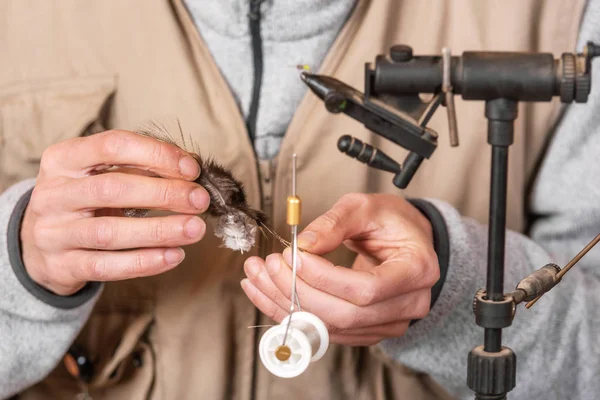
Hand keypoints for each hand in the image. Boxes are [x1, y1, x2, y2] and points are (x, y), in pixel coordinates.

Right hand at [20, 130, 209, 295]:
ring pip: (110, 232)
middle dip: (164, 193)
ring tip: (195, 229)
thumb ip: (138, 167)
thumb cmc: (82, 201)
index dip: (156, 154)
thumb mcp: (98, 174)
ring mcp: (53, 232)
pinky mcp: (62, 266)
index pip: (113, 145)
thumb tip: (189, 169)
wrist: (35, 243)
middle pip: (112, 189)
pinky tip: (174, 255)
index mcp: (64, 159)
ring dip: (159, 230)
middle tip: (199, 200)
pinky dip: (144, 262)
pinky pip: (106, 266)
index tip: (191, 169)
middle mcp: (54, 193)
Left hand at [241, 193, 438, 345]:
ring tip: (258, 277)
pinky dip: (291, 313)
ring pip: (330, 327)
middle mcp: (407, 305)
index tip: (293, 255)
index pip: (366, 289)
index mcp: (416, 271)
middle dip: (299, 292)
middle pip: (345, 315)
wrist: (407, 241)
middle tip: (270, 265)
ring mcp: (388, 323)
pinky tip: (267, 292)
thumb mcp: (366, 207)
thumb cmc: (392, 221)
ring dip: (286, 305)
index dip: (323, 277)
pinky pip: (325, 330)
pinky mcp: (366, 330)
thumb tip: (303, 244)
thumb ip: (335, 223)